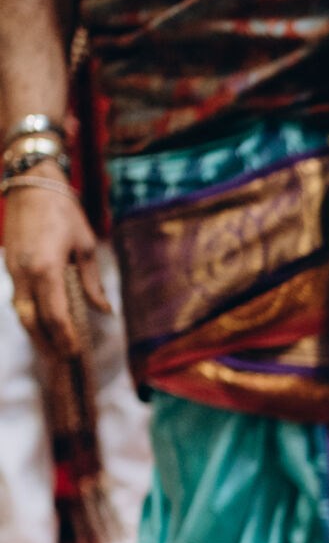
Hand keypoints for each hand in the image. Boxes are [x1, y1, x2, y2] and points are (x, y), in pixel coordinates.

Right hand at [3, 178, 106, 358]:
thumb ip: (92, 282)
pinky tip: (42, 323)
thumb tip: (105, 311)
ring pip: (20, 312)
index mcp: (46, 269)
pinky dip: (29, 315)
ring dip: (36, 332)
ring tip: (53, 347)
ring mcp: (13, 270)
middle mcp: (25, 273)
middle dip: (47, 343)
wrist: (31, 184)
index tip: (75, 353)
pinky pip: (18, 299)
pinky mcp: (9, 265)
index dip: (64, 338)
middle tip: (64, 358)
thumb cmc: (63, 211)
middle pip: (31, 321)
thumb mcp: (85, 245)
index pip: (54, 316)